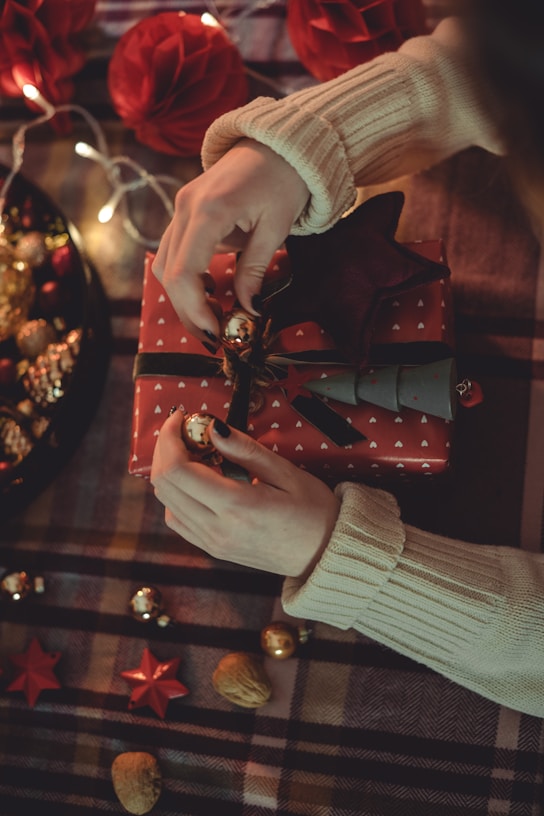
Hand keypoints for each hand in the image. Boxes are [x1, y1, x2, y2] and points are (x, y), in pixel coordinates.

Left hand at [150, 412, 339, 577]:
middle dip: (166, 450)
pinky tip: (198, 481)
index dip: (170, 438)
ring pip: (167, 503)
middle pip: (164, 485)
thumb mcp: (286, 472)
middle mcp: (217, 529)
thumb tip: (213, 429)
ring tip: (195, 453)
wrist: (327, 556)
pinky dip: (177, 496)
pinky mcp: (213, 550)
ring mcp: (212, 543)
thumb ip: (245, 450)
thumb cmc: (315, 513)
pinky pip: (178, 521)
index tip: (182, 418)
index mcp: (237, 507)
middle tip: (186, 430)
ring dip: (170, 472)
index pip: (178, 470)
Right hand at [151, 138, 309, 345]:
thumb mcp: (276, 229)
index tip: (217, 333)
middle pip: (168, 274)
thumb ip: (255, 271)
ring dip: (183, 297)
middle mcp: (185, 208)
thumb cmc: (284, 181)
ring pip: (164, 264)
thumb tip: (248, 311)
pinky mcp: (185, 211)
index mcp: (209, 211)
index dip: (195, 309)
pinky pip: (173, 251)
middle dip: (188, 311)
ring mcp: (181, 208)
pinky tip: (210, 293)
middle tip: (215, 337)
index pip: (184, 273)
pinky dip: (186, 278)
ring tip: (214, 318)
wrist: (279, 144)